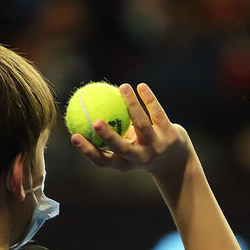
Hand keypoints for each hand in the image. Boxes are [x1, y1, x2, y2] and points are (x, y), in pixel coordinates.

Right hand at [70, 83, 193, 177]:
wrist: (176, 161)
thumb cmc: (141, 150)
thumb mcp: (126, 147)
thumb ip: (110, 135)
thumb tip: (84, 114)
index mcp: (124, 163)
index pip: (103, 161)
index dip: (87, 151)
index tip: (74, 136)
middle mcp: (141, 158)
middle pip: (122, 148)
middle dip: (109, 136)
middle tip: (96, 121)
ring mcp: (157, 147)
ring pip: (142, 125)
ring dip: (132, 105)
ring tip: (123, 87)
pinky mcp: (171, 135)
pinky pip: (157, 113)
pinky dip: (148, 99)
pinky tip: (140, 86)